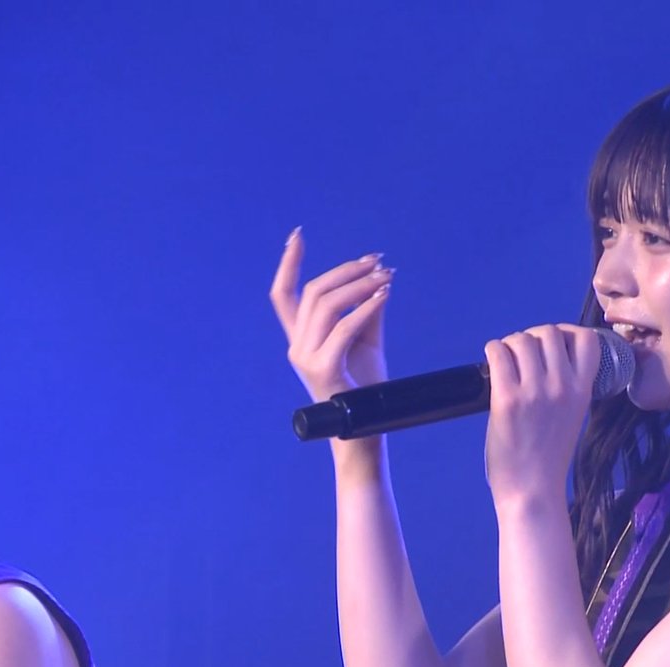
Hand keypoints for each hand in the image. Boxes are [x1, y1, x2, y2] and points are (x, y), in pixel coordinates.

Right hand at [270, 227, 395, 402]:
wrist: (367, 428)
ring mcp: (306, 358)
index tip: (297, 235)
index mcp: (302, 338)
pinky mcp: (323, 369)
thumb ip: (367, 311)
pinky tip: (384, 295)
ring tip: (385, 276)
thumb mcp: (367, 341)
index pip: (284, 295)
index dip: (288, 263)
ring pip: (326, 305)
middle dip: (346, 270)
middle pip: (313, 292)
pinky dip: (366, 307)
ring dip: (359, 285)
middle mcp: (298, 346)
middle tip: (377, 261)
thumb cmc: (366, 386)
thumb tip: (379, 280)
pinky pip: (344, 328)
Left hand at [482, 324, 600, 502]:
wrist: (532, 489)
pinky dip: (493, 350)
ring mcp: (534, 391)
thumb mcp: (573, 415)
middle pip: (549, 332)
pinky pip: (498, 352)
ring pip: (522, 339)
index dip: (568, 332)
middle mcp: (562, 386)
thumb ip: (567, 387)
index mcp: (584, 390)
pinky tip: (493, 361)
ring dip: (511, 344)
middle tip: (524, 354)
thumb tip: (546, 357)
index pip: (588, 339)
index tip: (555, 343)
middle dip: (534, 337)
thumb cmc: (550, 456)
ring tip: (507, 360)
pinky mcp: (507, 398)